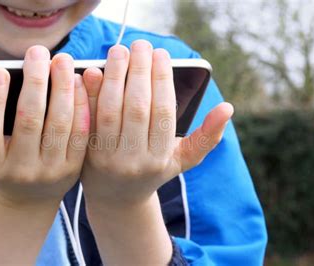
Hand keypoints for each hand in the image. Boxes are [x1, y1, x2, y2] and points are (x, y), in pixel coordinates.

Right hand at [0, 45, 89, 204]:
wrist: (30, 200)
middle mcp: (21, 169)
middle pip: (28, 122)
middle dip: (35, 82)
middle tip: (38, 52)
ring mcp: (50, 170)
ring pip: (58, 124)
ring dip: (62, 88)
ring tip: (62, 60)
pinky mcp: (73, 167)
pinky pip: (80, 132)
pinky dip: (81, 105)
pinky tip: (79, 82)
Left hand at [81, 40, 233, 206]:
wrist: (116, 198)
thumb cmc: (153, 170)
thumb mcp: (183, 159)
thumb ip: (206, 136)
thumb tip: (228, 108)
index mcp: (160, 158)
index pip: (162, 112)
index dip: (162, 80)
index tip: (160, 54)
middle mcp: (134, 160)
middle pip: (137, 107)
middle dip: (139, 71)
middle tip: (141, 44)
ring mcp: (107, 158)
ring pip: (110, 110)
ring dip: (114, 76)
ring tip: (120, 50)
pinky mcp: (84, 153)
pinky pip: (87, 118)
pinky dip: (88, 93)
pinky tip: (93, 70)